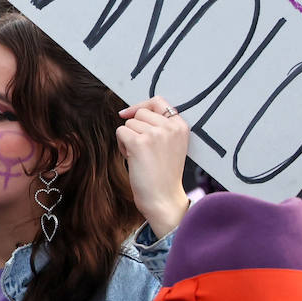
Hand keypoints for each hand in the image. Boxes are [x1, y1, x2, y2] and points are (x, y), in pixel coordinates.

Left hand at [116, 96, 189, 237]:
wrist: (163, 198)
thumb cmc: (163, 175)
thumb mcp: (171, 145)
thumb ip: (160, 127)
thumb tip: (129, 112)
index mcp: (181, 126)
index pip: (158, 101)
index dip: (141, 106)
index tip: (129, 114)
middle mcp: (170, 127)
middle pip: (140, 113)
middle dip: (135, 129)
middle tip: (143, 150)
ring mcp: (155, 133)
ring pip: (128, 123)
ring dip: (128, 139)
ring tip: (140, 157)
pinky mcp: (139, 142)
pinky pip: (120, 132)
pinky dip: (122, 145)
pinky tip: (132, 159)